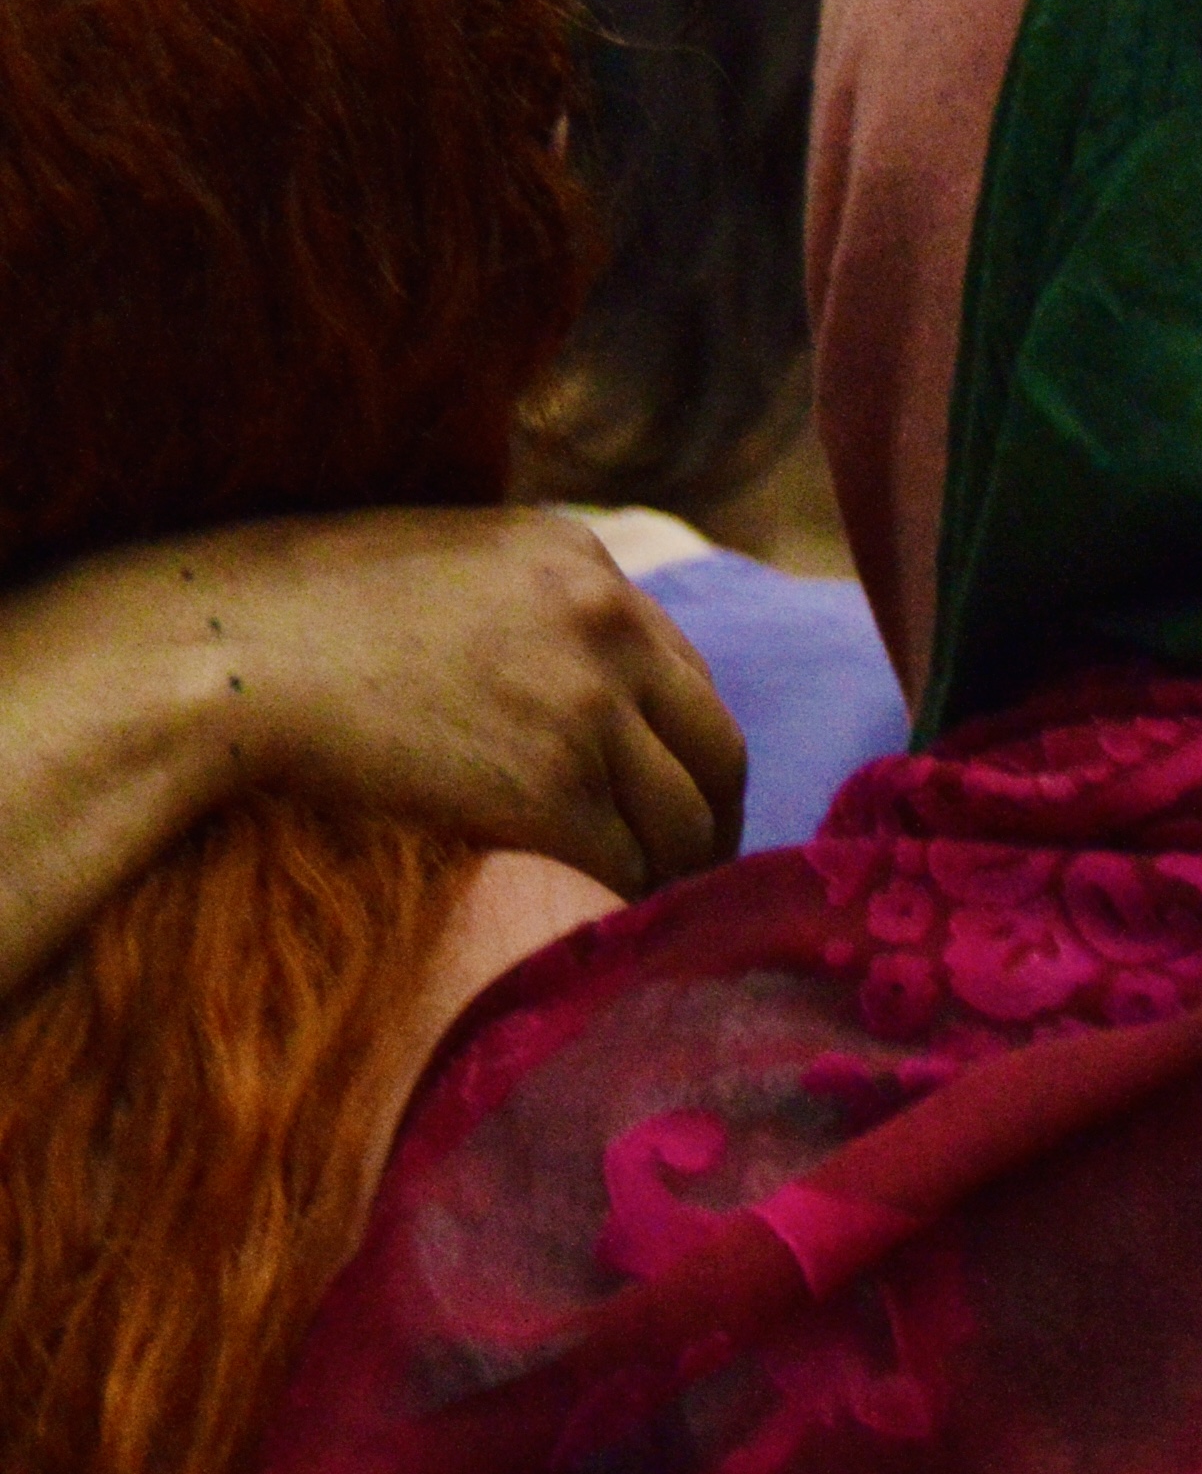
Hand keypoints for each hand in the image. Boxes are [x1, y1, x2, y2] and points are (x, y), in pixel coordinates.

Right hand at [0, 509, 745, 893]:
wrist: (215, 653)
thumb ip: (523, 602)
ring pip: (684, 817)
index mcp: (579, 557)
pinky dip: (621, 898)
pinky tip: (599, 916)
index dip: (685, 743)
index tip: (677, 790)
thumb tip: (573, 677)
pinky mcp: (551, 787)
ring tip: (646, 902)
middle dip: (711, 814)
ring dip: (675, 869)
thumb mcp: (439, 561)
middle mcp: (604, 622)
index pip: (682, 668)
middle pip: (715, 745)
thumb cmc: (289, 609)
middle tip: (689, 864)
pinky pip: (625, 864)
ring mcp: (584, 706)